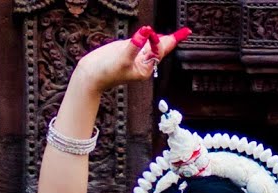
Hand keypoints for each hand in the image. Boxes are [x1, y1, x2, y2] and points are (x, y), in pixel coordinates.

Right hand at [74, 26, 191, 91]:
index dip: (157, 40)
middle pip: (161, 48)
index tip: (150, 32)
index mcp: (145, 68)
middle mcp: (143, 63)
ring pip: (153, 45)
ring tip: (180, 34)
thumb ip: (135, 44)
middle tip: (187, 32)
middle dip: (172, 40)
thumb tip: (146, 31)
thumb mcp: (122, 57)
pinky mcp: (128, 51)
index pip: (158, 51)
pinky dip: (151, 38)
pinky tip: (156, 36)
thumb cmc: (105, 71)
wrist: (90, 75)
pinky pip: (143, 43)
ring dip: (164, 39)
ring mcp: (136, 56)